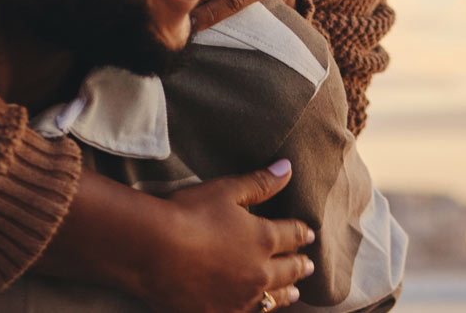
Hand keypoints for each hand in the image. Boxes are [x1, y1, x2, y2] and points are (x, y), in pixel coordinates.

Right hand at [35, 162, 313, 311]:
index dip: (301, 233)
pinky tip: (259, 309)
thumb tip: (288, 167)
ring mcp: (241, 298)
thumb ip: (260, 182)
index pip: (291, 234)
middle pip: (288, 270)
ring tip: (294, 293)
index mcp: (263, 238)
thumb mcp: (227, 190)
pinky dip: (260, 310)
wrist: (155, 250)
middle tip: (309, 265)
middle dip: (300, 265)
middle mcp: (259, 272)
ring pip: (273, 298)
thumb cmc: (190, 213)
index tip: (310, 233)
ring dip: (286, 293)